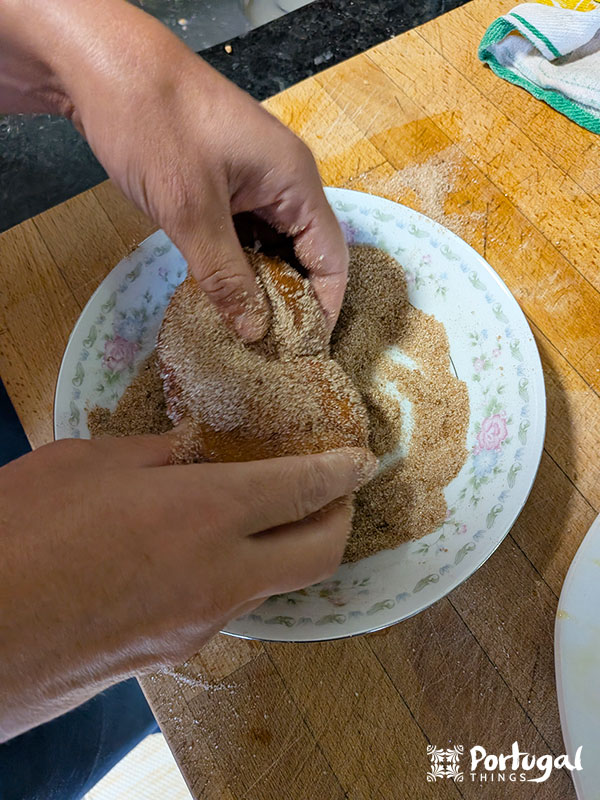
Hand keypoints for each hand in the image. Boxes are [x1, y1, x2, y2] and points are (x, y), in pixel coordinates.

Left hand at [0, 0, 347, 338]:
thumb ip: (226, 276)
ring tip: (242, 329)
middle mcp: (284, 181)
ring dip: (259, 283)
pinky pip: (243, 231)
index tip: (303, 350)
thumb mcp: (191, 211)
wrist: (101, 65)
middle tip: (267, 348)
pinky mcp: (224, 181)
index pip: (331, 257)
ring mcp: (253, 178)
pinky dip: (236, 262)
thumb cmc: (154, 127)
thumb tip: (256, 331)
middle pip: (304, 254)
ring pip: (271, 245)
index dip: (324, 307)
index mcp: (295, 181)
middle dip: (289, 301)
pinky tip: (219, 291)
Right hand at [0, 434, 374, 740]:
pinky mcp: (178, 649)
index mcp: (204, 514)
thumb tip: (194, 448)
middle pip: (319, 553)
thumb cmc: (24, 531)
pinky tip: (208, 550)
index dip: (340, 471)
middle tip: (332, 490)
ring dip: (289, 547)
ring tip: (268, 514)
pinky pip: (232, 604)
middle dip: (339, 517)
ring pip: (278, 582)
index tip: (361, 459)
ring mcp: (203, 621)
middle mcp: (221, 574)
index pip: (302, 489)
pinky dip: (241, 572)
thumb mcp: (90, 464)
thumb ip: (158, 454)